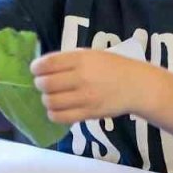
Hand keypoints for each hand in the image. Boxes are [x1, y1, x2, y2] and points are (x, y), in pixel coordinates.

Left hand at [31, 49, 165, 123]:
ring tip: (52, 97)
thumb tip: (41, 68)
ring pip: (50, 102)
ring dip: (46, 99)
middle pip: (45, 84)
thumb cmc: (111, 67)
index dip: (36, 67)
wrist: (136, 86)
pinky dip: (53, 114)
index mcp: (81, 59)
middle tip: (45, 84)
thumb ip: (67, 60)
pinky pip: (60, 117)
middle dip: (40, 84)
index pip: (48, 63)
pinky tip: (57, 109)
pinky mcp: (88, 113)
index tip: (35, 70)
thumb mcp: (90, 55)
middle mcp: (81, 78)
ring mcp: (85, 97)